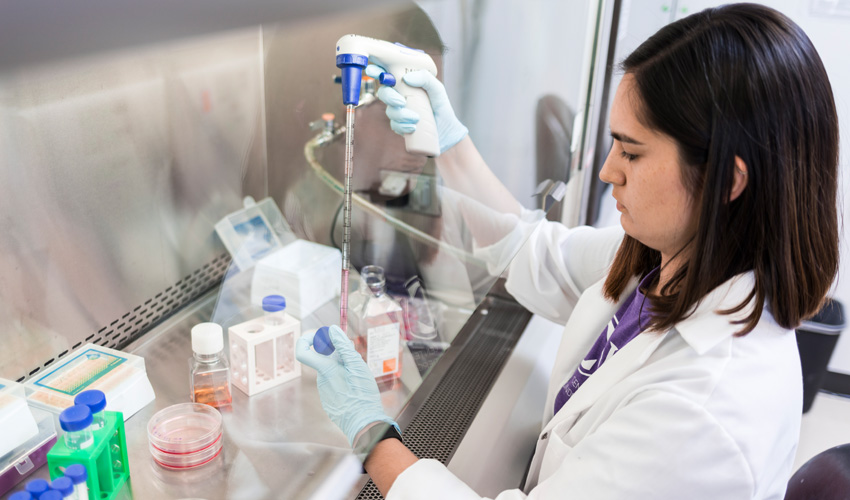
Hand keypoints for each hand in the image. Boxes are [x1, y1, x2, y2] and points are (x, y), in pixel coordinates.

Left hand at [295, 325, 397, 445]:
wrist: (365, 424)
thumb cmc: (362, 394)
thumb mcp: (357, 366)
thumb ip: (343, 346)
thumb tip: (332, 330)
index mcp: (325, 370)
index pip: (303, 351)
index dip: (308, 339)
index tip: (322, 336)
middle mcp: (321, 381)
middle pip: (325, 359)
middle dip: (338, 354)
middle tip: (354, 356)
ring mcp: (325, 392)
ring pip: (332, 372)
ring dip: (343, 369)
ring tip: (359, 377)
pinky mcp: (330, 402)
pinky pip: (335, 385)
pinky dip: (344, 381)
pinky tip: (356, 388)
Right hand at [365, 64, 467, 153]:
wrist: (446, 131)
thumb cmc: (441, 107)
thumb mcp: (437, 89)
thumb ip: (425, 78)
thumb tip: (407, 78)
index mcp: (405, 84)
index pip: (388, 75)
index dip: (377, 71)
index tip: (373, 70)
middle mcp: (399, 96)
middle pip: (383, 92)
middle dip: (389, 97)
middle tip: (401, 102)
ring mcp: (398, 111)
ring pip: (389, 111)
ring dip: (401, 115)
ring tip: (416, 118)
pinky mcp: (399, 125)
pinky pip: (394, 125)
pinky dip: (403, 126)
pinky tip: (413, 127)